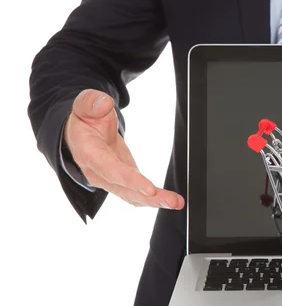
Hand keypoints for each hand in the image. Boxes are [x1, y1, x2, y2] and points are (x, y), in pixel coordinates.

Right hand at [64, 89, 183, 208]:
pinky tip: (170, 201)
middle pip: (125, 189)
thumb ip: (92, 103)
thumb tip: (103, 104)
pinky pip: (137, 195)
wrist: (80, 135)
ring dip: (156, 201)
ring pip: (133, 196)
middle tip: (172, 201)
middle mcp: (98, 173)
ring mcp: (111, 180)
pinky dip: (154, 199)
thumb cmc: (85, 120)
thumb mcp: (85, 105)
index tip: (149, 188)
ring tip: (176, 202)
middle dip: (150, 197)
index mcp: (89, 153)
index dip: (130, 180)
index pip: (110, 169)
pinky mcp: (122, 182)